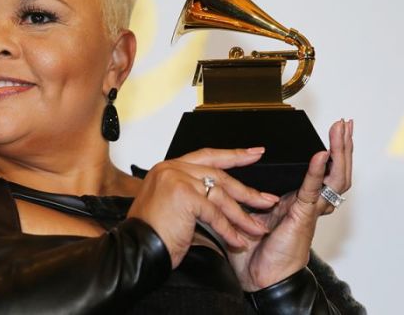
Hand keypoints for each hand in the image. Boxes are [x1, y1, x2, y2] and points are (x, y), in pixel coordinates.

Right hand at [127, 148, 279, 268]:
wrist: (137, 249)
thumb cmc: (152, 233)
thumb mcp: (172, 206)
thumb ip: (191, 194)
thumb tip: (220, 196)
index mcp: (167, 168)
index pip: (206, 156)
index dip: (233, 155)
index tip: (254, 153)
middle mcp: (171, 169)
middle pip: (218, 175)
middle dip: (247, 190)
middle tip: (267, 198)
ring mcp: (177, 179)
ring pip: (220, 195)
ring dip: (242, 215)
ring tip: (257, 229)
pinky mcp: (185, 195)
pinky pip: (215, 213)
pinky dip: (229, 229)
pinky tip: (237, 240)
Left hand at [228, 119, 353, 290]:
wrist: (259, 276)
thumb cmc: (254, 248)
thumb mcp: (251, 210)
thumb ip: (251, 191)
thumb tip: (236, 167)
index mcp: (296, 199)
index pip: (320, 170)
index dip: (330, 150)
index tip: (334, 130)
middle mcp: (307, 202)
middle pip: (334, 170)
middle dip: (342, 145)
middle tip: (345, 124)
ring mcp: (308, 209)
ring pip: (333, 178)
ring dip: (339, 153)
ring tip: (342, 132)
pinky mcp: (302, 216)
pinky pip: (312, 191)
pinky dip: (316, 172)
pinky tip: (321, 155)